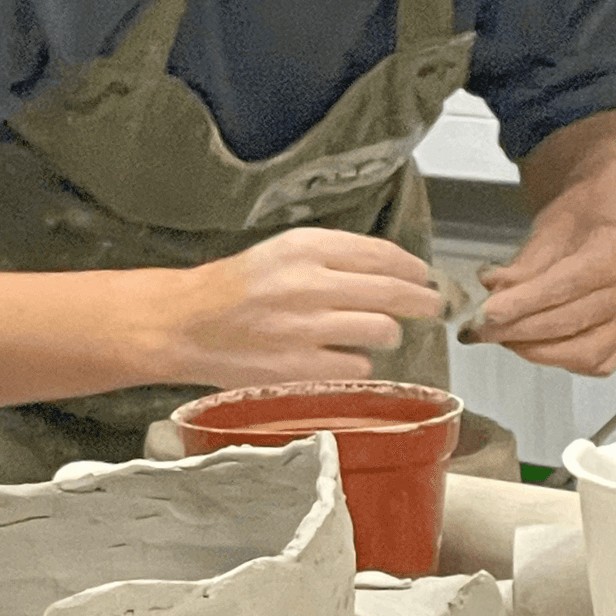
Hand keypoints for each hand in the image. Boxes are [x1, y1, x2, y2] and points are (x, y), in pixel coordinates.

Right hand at [161, 228, 442, 385]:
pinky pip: (357, 367)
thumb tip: (392, 270)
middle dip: (421, 301)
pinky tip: (344, 359)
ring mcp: (305, 329)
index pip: (380, 254)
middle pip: (392, 293)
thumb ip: (331, 257)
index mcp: (303, 247)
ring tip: (377, 334)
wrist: (183, 325)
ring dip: (386, 334)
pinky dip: (358, 364)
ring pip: (381, 331)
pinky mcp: (300, 368)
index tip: (423, 276)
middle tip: (432, 307)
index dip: (412, 268)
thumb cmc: (233, 290)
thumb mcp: (279, 253)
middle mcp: (307, 283)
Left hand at [467, 190, 615, 376]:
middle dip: (516, 330)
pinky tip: (535, 346)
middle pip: (567, 322)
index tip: (486, 313)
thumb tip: (493, 290)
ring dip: (534, 350)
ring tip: (504, 337)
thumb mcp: (549, 227)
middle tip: (481, 330)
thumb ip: (522, 265)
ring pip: (581, 352)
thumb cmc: (585, 217)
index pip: (563, 286)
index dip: (521, 303)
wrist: (615, 217)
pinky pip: (595, 364)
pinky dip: (561, 361)